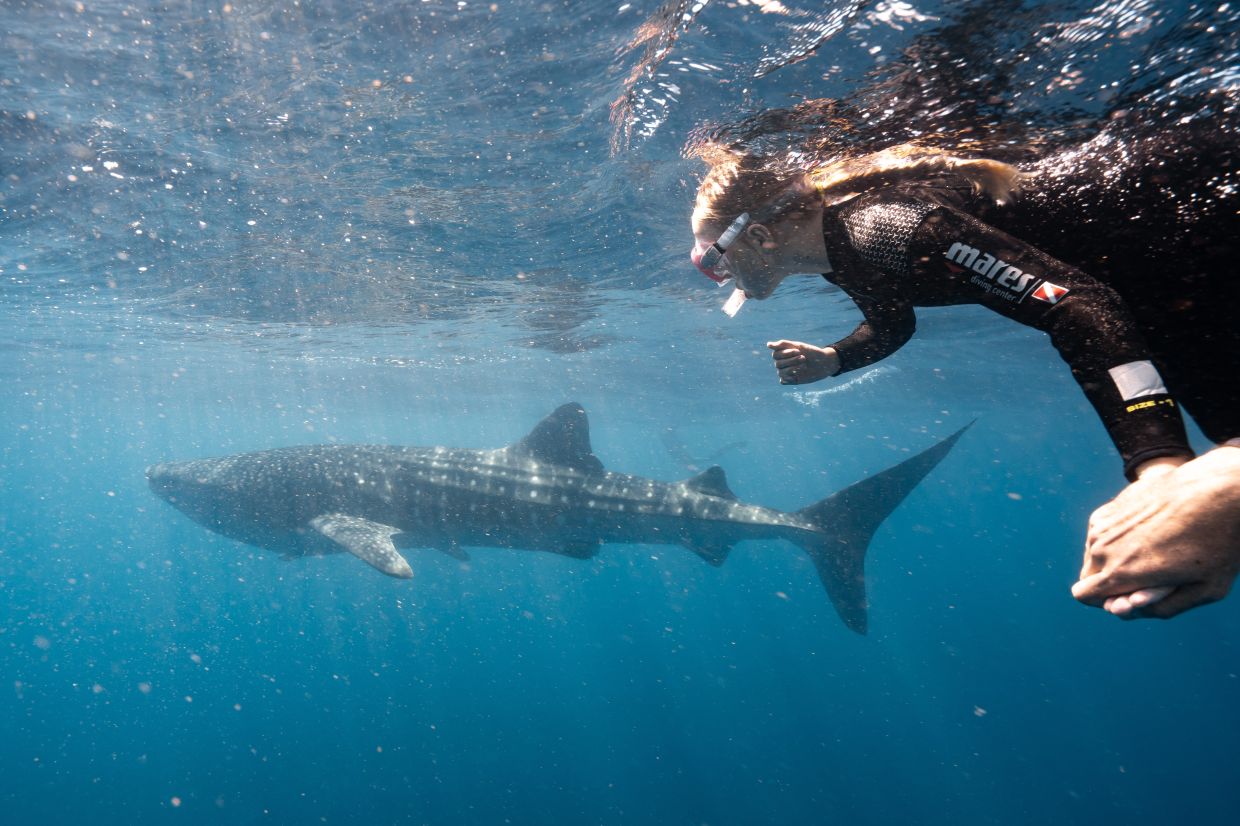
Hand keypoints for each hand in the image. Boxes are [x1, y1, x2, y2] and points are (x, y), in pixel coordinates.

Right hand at [766, 340, 839, 384]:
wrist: (824, 363)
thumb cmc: (811, 353)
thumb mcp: (798, 346)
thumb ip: (783, 344)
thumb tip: (768, 345)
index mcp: (783, 354)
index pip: (776, 355)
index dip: (786, 353)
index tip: (798, 351)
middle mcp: (783, 363)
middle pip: (778, 364)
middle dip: (791, 360)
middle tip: (804, 358)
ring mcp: (786, 372)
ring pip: (780, 372)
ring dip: (792, 369)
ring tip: (804, 366)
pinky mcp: (791, 380)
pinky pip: (783, 381)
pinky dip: (788, 378)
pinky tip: (797, 375)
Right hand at [1072, 446, 1239, 619]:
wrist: (1220, 491)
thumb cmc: (1219, 542)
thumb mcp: (1205, 589)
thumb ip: (1162, 609)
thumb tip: (1128, 610)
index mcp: (1121, 572)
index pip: (1083, 595)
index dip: (1107, 601)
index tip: (1134, 596)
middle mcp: (1102, 547)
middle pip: (1088, 577)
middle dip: (1111, 582)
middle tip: (1150, 576)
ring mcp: (1103, 524)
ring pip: (1093, 555)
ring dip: (1114, 559)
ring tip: (1154, 552)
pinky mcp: (1109, 508)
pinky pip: (1099, 535)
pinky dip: (1117, 540)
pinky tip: (1149, 533)